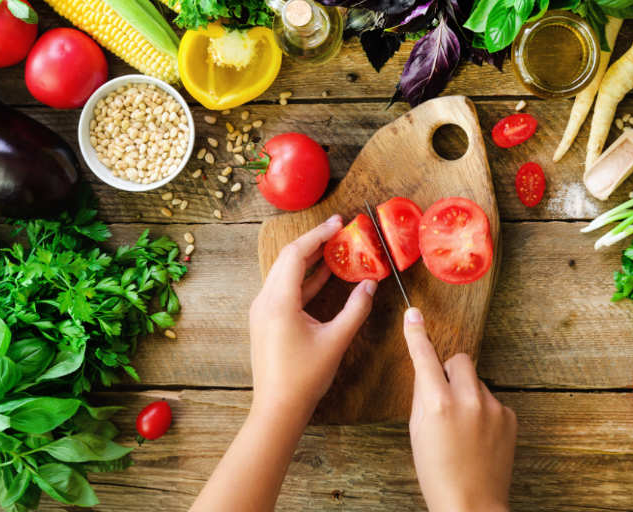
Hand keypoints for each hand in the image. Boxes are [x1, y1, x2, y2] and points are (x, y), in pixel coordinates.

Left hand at [249, 215, 375, 421]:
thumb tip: (370, 284)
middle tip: (338, 231)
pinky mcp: (266, 320)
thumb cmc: (304, 377)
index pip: (296, 254)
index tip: (338, 223)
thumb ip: (355, 309)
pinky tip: (324, 275)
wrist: (277, 409)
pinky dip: (304, 279)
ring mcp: (262, 310)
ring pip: (284, 273)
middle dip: (314, 243)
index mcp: (278, 301)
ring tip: (334, 248)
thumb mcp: (336, 340)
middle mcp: (265, 300)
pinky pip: (284, 289)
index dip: (318, 235)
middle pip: (288, 259)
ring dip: (309, 260)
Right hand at [404, 307, 516, 511]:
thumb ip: (422, 396)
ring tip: (463, 427)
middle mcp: (467, 399)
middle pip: (460, 359)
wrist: (471, 505)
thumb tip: (427, 371)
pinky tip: (479, 436)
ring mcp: (492, 407)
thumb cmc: (437, 473)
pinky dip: (484, 411)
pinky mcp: (509, 417)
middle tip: (445, 397)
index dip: (416, 334)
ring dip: (468, 393)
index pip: (425, 357)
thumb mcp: (418, 431)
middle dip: (451, 371)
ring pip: (476, 381)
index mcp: (438, 403)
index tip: (413, 315)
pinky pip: (492, 400)